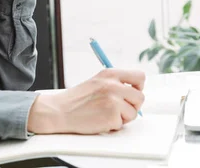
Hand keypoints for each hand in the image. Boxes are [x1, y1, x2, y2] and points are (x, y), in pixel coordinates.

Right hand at [27, 69, 145, 134]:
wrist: (60, 110)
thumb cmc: (77, 99)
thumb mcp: (96, 82)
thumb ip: (115, 84)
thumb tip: (136, 93)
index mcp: (110, 74)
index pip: (139, 76)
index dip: (138, 87)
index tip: (131, 94)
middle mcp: (113, 85)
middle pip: (140, 97)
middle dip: (132, 106)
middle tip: (118, 109)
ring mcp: (113, 101)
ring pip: (133, 113)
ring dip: (122, 117)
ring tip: (104, 114)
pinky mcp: (112, 116)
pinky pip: (122, 124)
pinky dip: (112, 125)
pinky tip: (99, 120)